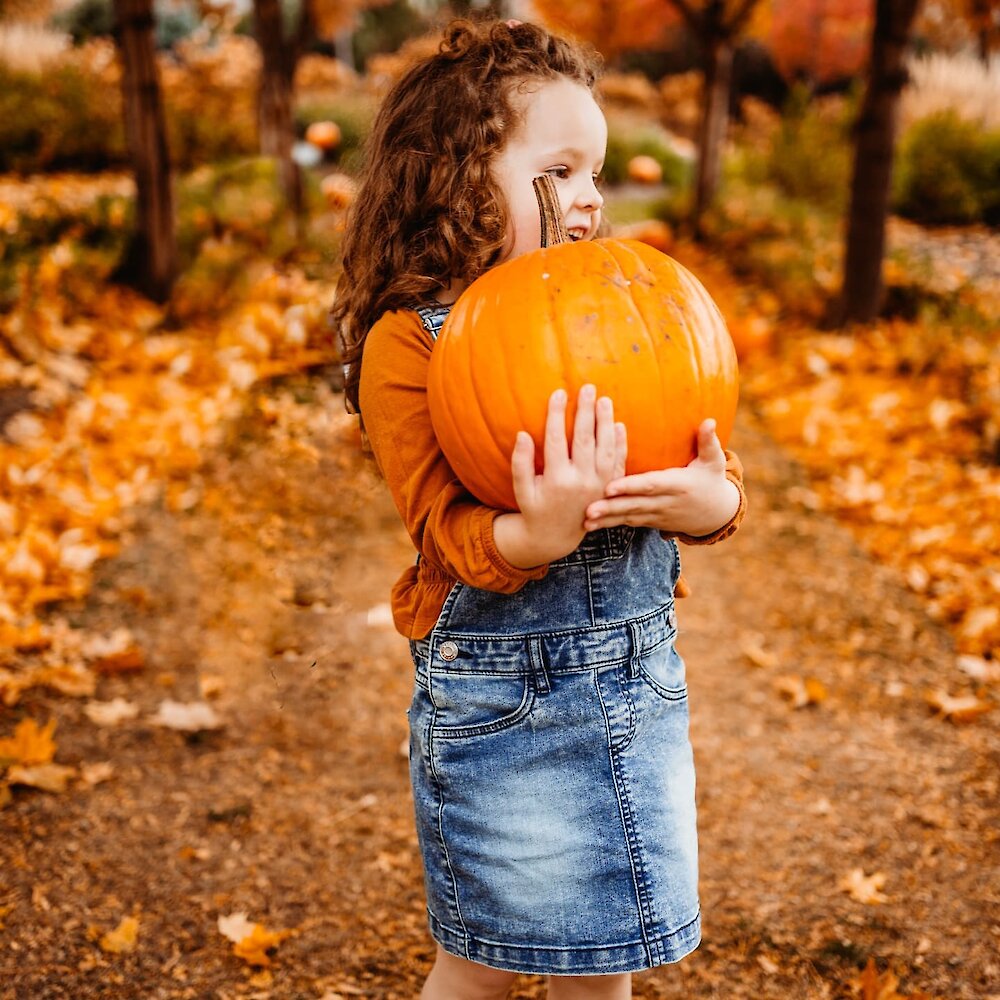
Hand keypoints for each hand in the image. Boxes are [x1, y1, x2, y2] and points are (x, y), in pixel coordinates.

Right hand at [493, 385, 625, 566]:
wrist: (557, 536)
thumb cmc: (535, 508)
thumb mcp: (522, 490)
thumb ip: (520, 463)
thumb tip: (523, 434)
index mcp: (556, 480)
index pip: (557, 440)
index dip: (556, 415)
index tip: (558, 393)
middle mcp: (581, 481)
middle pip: (584, 439)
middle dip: (585, 411)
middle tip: (588, 388)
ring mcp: (599, 485)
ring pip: (605, 448)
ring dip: (605, 422)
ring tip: (604, 400)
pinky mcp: (609, 488)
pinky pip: (618, 463)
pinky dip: (620, 444)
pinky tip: (618, 425)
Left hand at [583, 418, 739, 537]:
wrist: (716, 514)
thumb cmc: (712, 480)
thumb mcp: (714, 461)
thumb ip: (708, 442)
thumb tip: (710, 421)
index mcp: (678, 485)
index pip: (651, 485)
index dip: (631, 486)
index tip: (611, 487)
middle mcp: (666, 503)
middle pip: (635, 505)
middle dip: (612, 508)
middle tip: (589, 509)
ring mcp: (657, 515)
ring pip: (629, 517)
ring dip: (606, 520)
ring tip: (585, 520)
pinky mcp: (650, 522)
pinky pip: (628, 523)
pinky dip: (610, 524)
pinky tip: (590, 525)